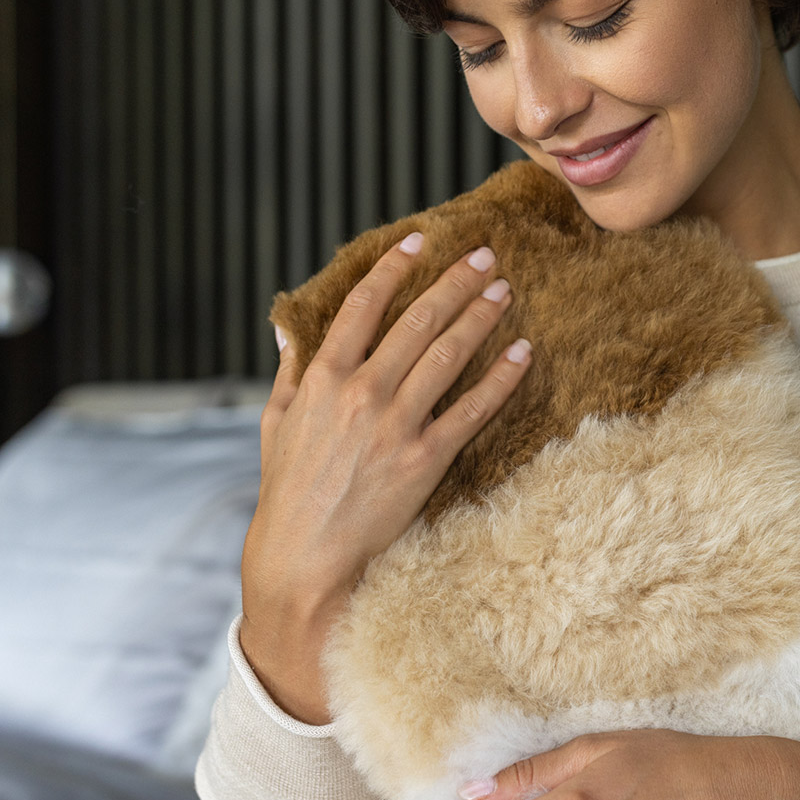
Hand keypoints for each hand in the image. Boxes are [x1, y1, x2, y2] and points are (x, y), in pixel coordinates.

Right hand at [240, 236, 531, 723]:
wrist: (304, 556)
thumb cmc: (287, 492)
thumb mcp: (275, 424)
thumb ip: (289, 374)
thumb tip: (286, 332)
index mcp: (323, 378)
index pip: (363, 306)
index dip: (394, 268)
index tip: (419, 242)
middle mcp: (361, 392)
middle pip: (417, 321)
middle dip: (454, 282)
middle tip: (485, 256)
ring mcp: (395, 425)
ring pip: (447, 355)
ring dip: (481, 317)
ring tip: (504, 292)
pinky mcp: (424, 460)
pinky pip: (471, 411)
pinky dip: (500, 381)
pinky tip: (523, 355)